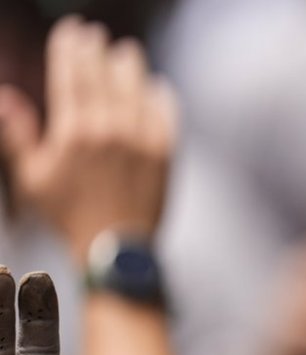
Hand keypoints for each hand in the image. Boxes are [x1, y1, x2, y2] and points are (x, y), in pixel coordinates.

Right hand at [0, 16, 176, 263]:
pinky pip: (166, 114)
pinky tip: (156, 86)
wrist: (114, 246)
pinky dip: (161, 96)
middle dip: (98, 49)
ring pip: (136, 88)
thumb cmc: (68, 215)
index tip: (71, 32)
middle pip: (104, 75)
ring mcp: (142, 139)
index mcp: (75, 131)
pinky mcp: (165, 153)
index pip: (71, 75)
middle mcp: (110, 129)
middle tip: (95, 35)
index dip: (71, 48)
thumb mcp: (32, 178)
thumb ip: (17, 136)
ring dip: (130, 66)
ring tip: (126, 52)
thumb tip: (6, 97)